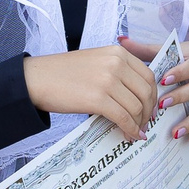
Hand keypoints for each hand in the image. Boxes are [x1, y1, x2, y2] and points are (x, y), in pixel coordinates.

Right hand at [23, 43, 159, 138]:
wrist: (36, 79)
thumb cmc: (62, 73)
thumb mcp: (96, 61)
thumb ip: (117, 71)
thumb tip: (134, 95)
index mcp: (118, 53)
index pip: (148, 76)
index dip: (152, 96)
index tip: (150, 108)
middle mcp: (116, 63)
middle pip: (146, 92)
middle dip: (148, 111)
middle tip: (145, 123)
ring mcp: (108, 80)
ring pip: (136, 106)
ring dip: (139, 123)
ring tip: (135, 132)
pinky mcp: (98, 98)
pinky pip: (123, 117)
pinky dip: (129, 129)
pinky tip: (128, 135)